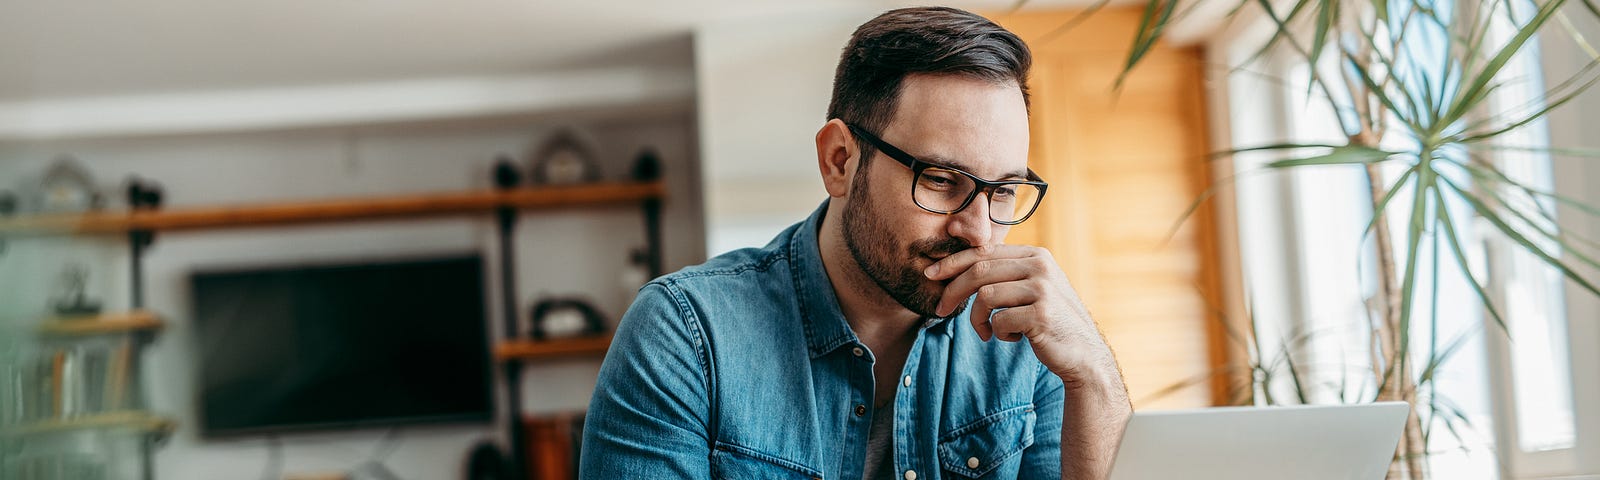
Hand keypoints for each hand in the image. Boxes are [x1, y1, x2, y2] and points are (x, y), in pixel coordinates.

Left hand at [925, 244, 1120, 387]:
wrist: (1084, 354)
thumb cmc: (1050, 322)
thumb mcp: (1031, 289)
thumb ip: (1006, 274)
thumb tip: (958, 267)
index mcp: (1036, 255)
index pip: (984, 252)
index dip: (953, 262)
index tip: (931, 274)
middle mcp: (1040, 266)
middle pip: (980, 271)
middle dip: (953, 290)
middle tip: (940, 309)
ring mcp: (1043, 289)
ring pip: (985, 296)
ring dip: (977, 319)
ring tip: (988, 332)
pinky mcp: (1041, 314)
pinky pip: (999, 321)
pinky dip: (998, 334)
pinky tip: (1012, 339)